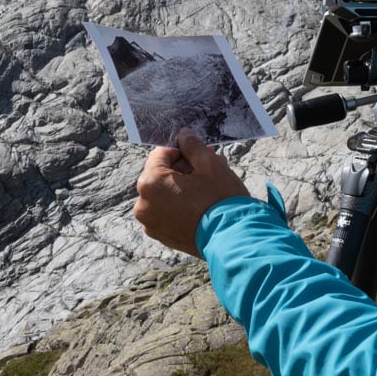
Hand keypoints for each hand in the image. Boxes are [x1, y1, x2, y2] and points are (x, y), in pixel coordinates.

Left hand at [134, 130, 250, 257]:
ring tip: (208, 186)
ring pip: (165, 194)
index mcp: (150, 183)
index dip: (181, 150)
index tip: (199, 153)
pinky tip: (202, 204)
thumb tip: (183, 135)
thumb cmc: (220, 200)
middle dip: (183, 169)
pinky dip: (180, 205)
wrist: (233, 241)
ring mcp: (151, 223)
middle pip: (161, 175)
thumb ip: (192, 146)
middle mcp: (144, 204)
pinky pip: (167, 212)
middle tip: (208, 167)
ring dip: (183, 186)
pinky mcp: (161, 236)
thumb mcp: (210, 164)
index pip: (160, 154)